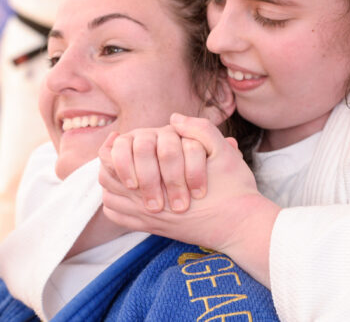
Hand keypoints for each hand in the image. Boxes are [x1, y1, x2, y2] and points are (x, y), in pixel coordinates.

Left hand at [99, 114, 269, 252]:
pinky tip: (127, 194)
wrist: (242, 226)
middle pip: (108, 179)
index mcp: (161, 180)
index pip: (117, 160)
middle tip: (121, 152)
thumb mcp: (223, 151)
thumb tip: (174, 118)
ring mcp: (150, 219)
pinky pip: (120, 219)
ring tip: (124, 169)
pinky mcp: (155, 230)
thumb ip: (199, 129)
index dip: (115, 146)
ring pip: (111, 199)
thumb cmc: (234, 188)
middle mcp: (149, 204)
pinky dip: (116, 205)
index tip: (121, 137)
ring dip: (113, 183)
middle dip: (111, 163)